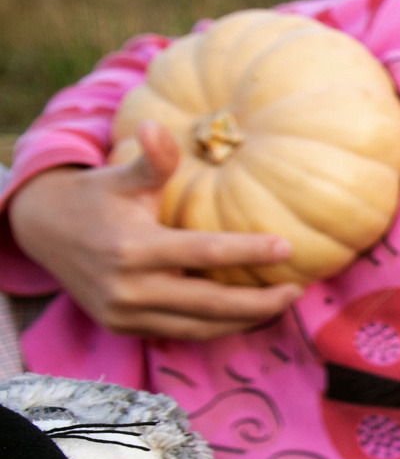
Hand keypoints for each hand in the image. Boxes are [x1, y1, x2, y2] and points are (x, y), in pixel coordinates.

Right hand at [7, 119, 301, 337]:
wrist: (43, 232)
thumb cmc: (95, 198)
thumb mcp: (122, 177)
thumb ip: (152, 161)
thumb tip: (156, 125)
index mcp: (132, 248)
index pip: (203, 253)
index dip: (248, 252)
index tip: (288, 248)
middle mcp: (128, 288)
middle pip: (209, 303)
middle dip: (259, 302)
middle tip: (297, 289)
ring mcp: (125, 314)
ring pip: (198, 327)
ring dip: (244, 320)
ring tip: (281, 302)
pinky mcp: (123, 328)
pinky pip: (180, 333)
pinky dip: (215, 327)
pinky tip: (246, 314)